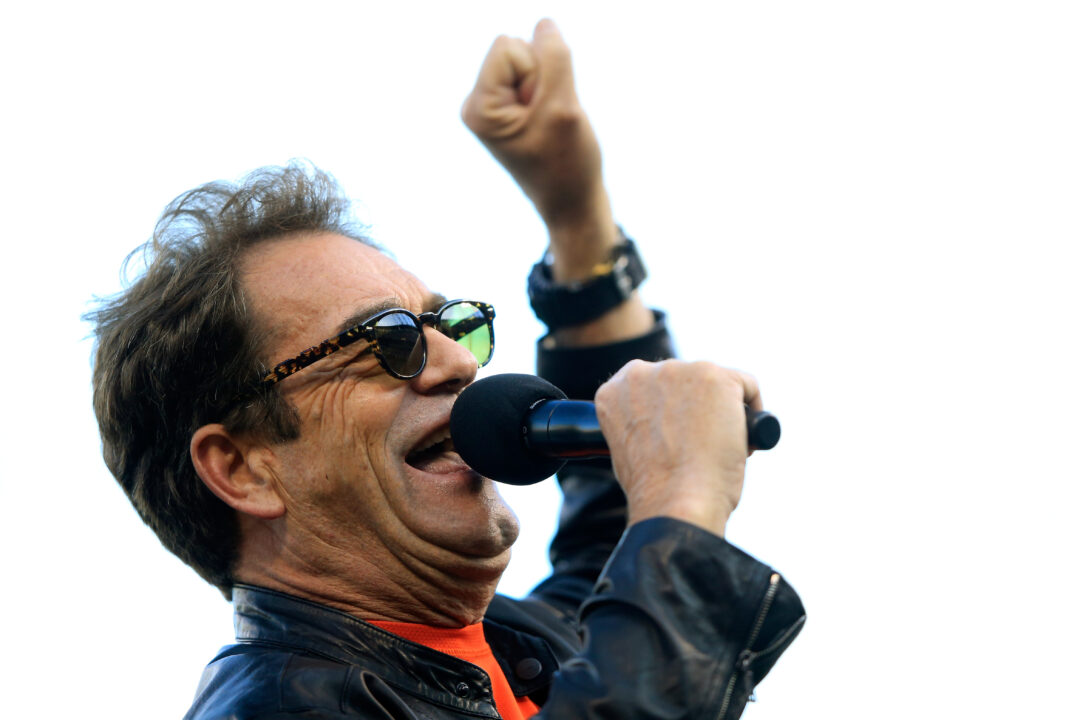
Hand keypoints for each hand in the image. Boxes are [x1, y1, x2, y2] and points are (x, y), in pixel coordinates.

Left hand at [462, 19, 614, 279]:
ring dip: (552, 88)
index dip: (538, 73)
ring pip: (532, 61)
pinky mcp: (512, 109)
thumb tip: (544, 22)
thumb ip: (554, 58)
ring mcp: (494, 107)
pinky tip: (553, 125)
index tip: (544, 114)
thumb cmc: (568, 164)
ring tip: (553, 126)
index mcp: (479, 107)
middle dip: (544, 79)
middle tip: (551, 123)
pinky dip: (554, 95)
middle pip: (517, 49)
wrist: (574, 203)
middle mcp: (478, 104)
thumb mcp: (564, 107)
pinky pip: (539, 75)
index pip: (508, 47)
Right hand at [594, 360, 762, 536]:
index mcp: (616, 390)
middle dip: (697, 409)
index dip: (671, 414)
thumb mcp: (630, 448)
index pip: (653, 388)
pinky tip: (743, 439)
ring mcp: (681, 371)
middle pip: (685, 382)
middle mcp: (643, 372)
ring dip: (722, 411)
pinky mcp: (716, 377)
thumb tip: (668, 423)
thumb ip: (643, 422)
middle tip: (702, 446)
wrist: (675, 502)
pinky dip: (753, 411)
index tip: (681, 435)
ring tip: (718, 448)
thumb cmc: (656, 489)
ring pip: (715, 384)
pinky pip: (746, 385)